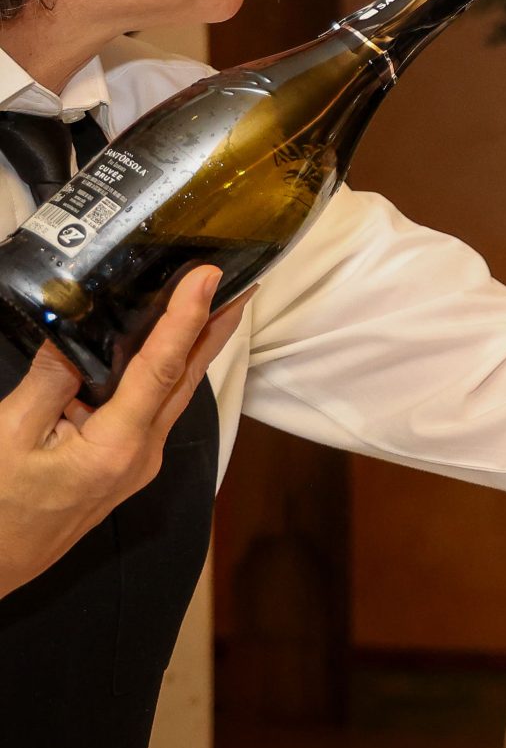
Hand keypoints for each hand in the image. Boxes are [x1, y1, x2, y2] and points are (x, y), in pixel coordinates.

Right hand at [0, 267, 244, 600]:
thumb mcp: (8, 436)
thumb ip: (47, 382)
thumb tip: (71, 333)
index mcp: (116, 447)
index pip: (162, 369)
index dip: (187, 318)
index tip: (208, 279)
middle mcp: (140, 456)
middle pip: (184, 381)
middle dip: (213, 330)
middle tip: (240, 286)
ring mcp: (135, 465)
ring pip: (172, 396)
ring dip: (193, 351)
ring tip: (211, 307)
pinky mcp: (122, 469)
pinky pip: (150, 412)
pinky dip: (162, 377)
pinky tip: (160, 354)